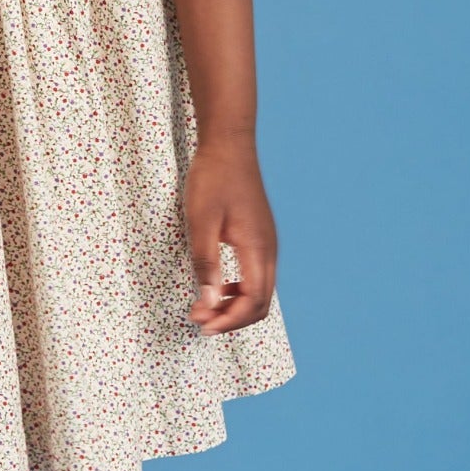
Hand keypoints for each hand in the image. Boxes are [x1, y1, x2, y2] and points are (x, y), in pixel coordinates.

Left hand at [183, 135, 278, 332]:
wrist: (228, 144)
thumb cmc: (213, 178)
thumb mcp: (201, 222)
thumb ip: (205, 263)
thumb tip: (208, 302)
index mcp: (258, 248)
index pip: (253, 301)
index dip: (229, 321)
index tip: (202, 326)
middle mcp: (269, 249)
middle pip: (260, 303)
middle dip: (231, 319)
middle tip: (200, 321)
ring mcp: (267, 243)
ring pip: (259, 291)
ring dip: (234, 306)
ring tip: (204, 307)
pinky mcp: (260, 237)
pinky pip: (256, 276)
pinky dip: (238, 291)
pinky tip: (217, 287)